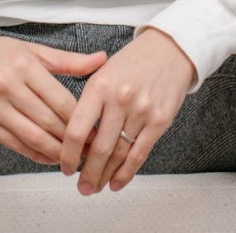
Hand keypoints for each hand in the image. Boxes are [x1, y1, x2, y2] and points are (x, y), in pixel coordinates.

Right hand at [0, 33, 106, 164]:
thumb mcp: (32, 50)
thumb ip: (68, 60)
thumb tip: (101, 59)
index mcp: (24, 66)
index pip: (61, 100)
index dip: (82, 119)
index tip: (96, 129)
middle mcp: (8, 87)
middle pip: (50, 122)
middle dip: (74, 140)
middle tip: (90, 148)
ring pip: (33, 137)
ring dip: (57, 152)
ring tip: (73, 157)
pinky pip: (14, 145)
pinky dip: (35, 154)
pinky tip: (49, 156)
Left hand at [61, 27, 195, 194]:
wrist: (170, 49)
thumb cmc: (133, 62)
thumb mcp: (102, 73)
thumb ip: (88, 104)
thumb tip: (74, 141)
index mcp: (100, 86)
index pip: (77, 129)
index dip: (68, 155)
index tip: (65, 167)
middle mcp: (120, 98)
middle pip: (99, 148)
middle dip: (87, 173)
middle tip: (81, 186)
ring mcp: (142, 110)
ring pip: (119, 154)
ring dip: (105, 176)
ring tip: (96, 187)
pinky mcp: (160, 120)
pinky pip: (140, 154)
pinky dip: (127, 172)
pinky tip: (117, 182)